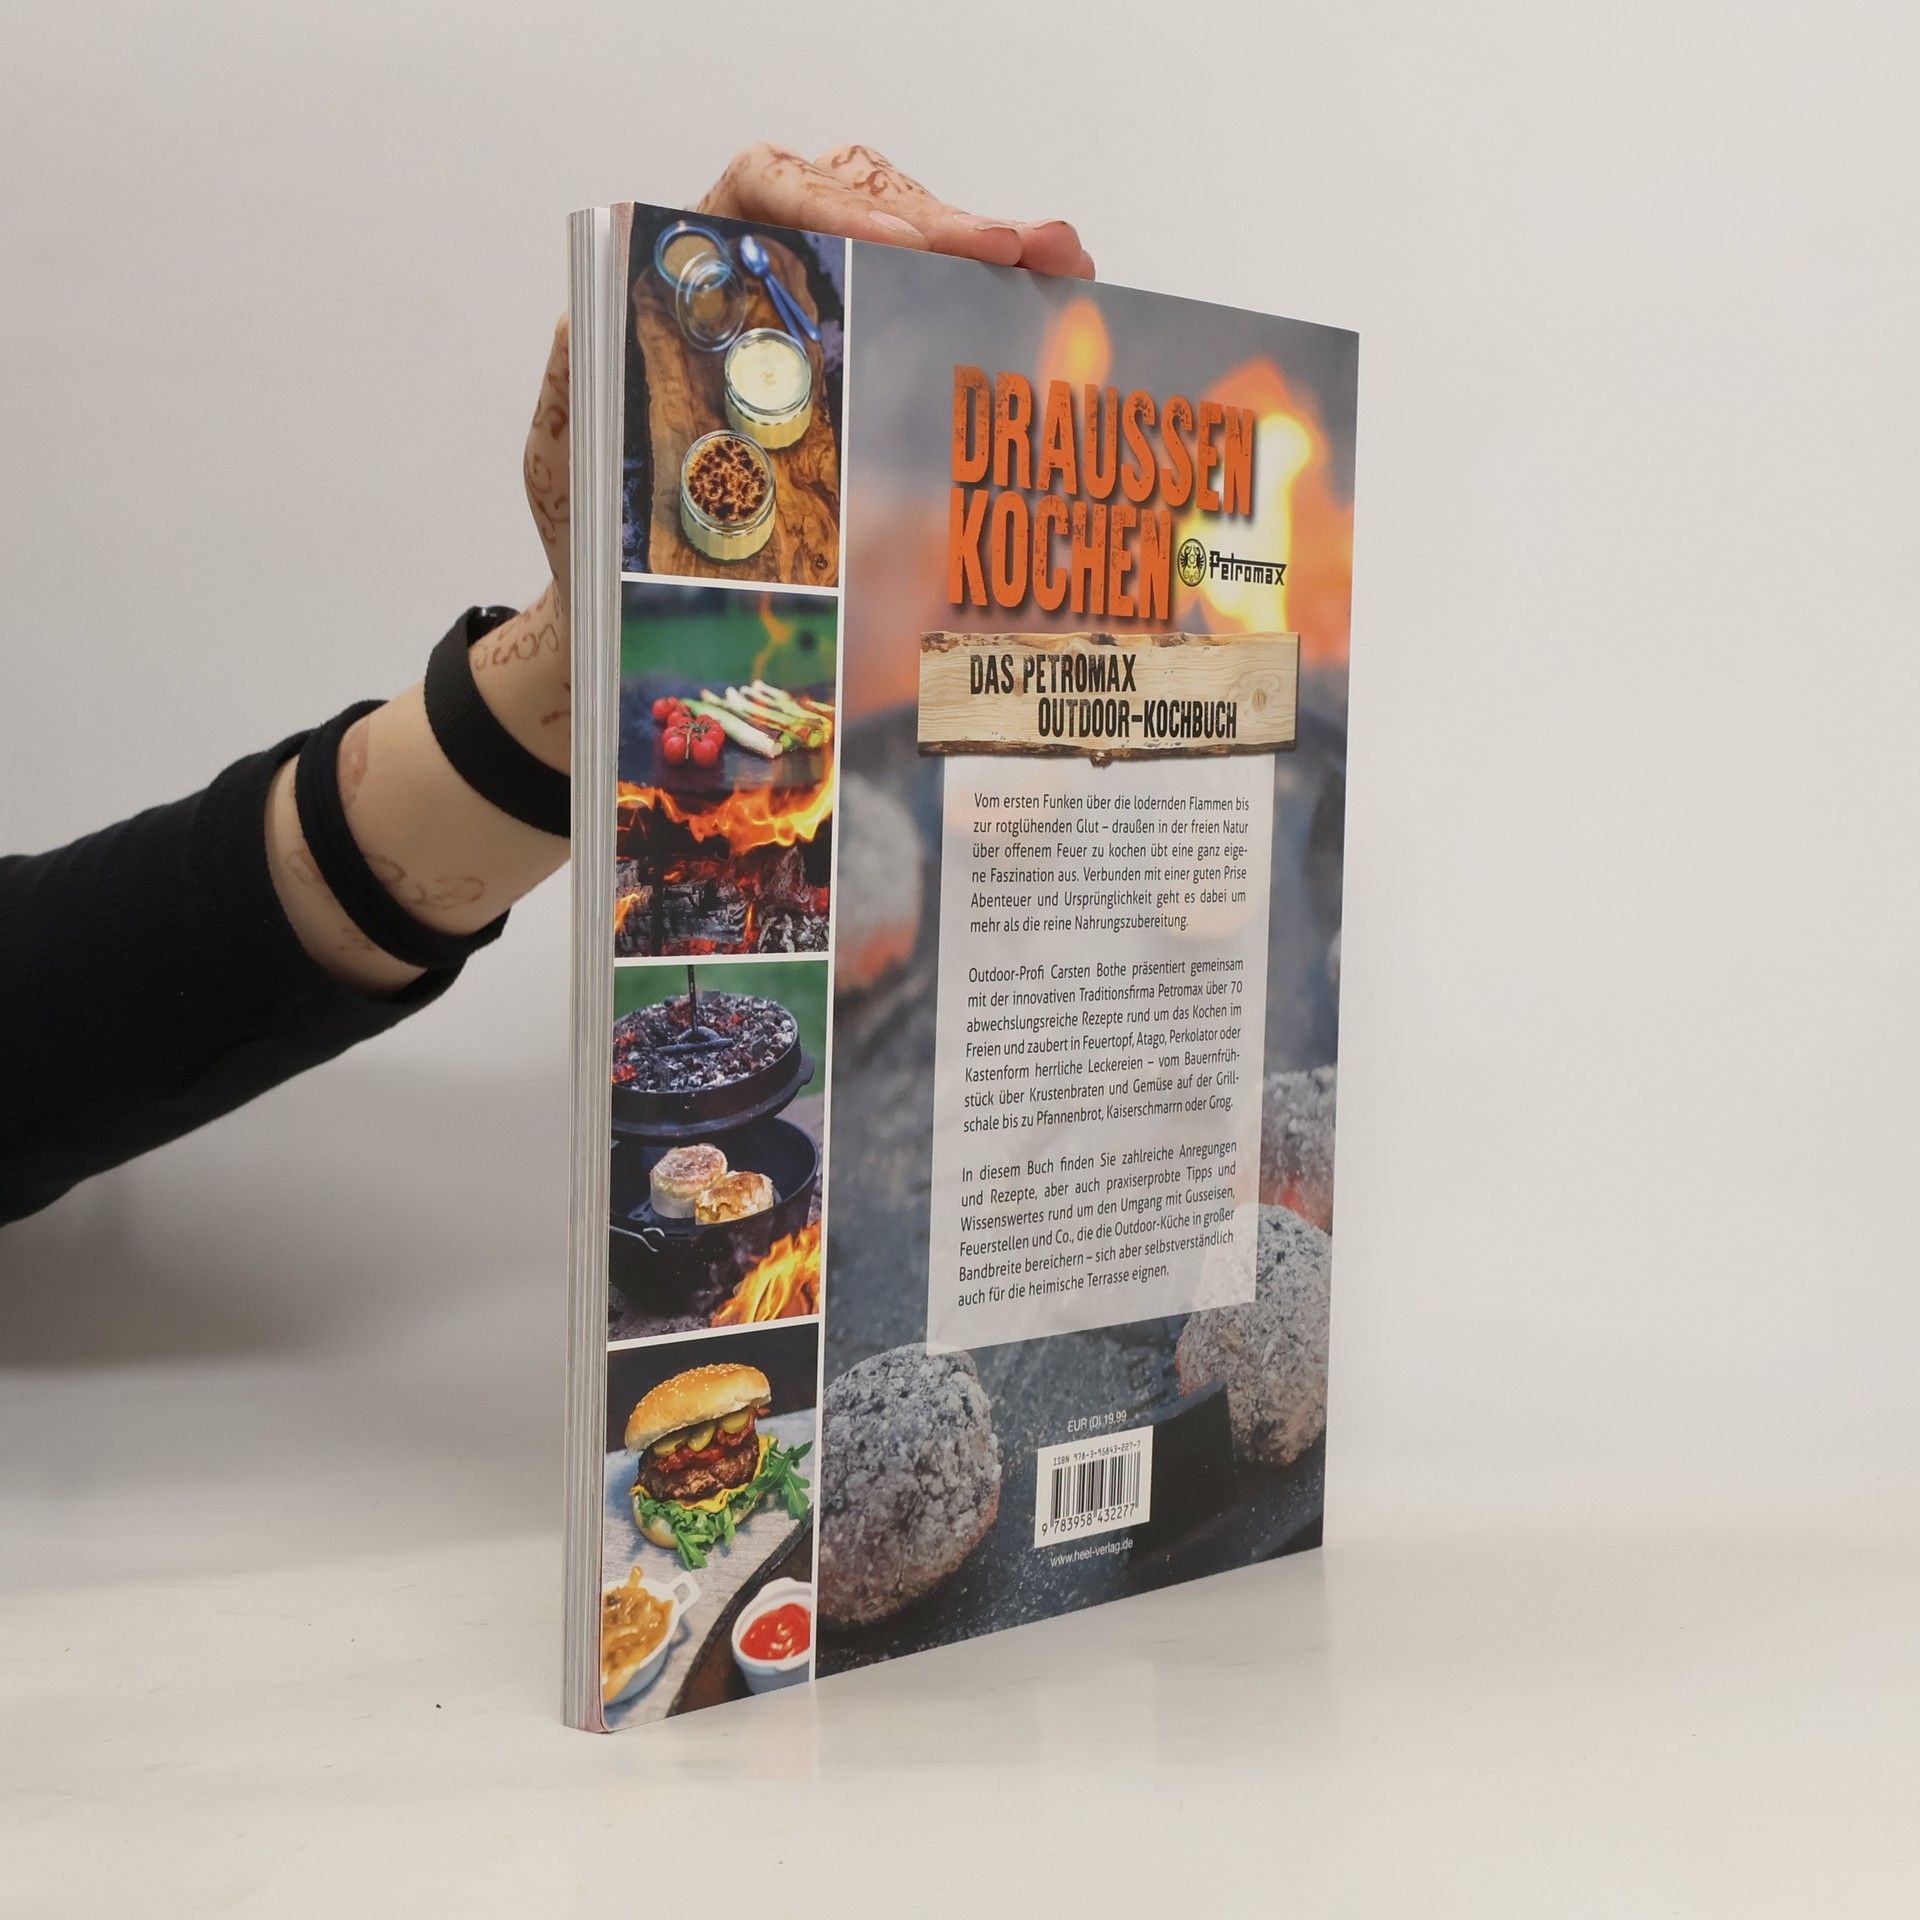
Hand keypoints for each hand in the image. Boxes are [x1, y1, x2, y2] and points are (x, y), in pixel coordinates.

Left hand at [521, 146, 1091, 637]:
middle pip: (856, 203)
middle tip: (1018, 248)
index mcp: (681, 282)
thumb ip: (598, 383)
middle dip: (942, 221)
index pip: (758, 194)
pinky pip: (931, 312)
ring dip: (988, 245)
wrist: (621, 610)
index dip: (832, 208)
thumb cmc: (593, 540)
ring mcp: (815, 331)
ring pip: (907, 244)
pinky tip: (1050, 291)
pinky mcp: (859, 382)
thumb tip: (637, 315)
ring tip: (1061, 257)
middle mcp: (753, 286)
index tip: (899, 251)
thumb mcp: (574, 459)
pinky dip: (991, 299)